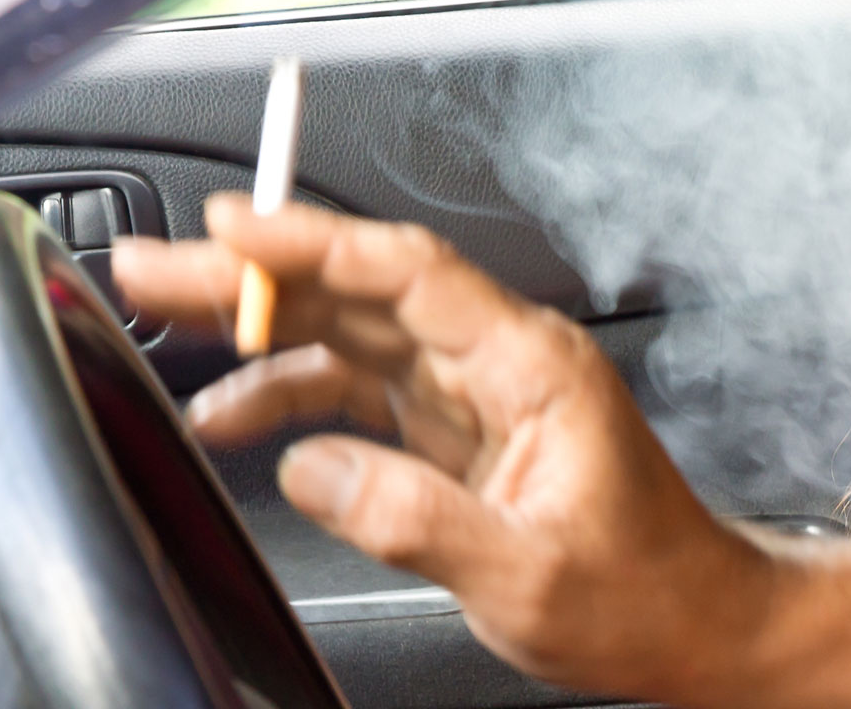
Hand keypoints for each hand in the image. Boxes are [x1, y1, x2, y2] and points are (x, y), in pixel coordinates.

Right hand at [113, 195, 772, 699]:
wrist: (690, 622)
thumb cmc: (642, 592)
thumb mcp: (528, 573)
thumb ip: (417, 518)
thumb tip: (317, 470)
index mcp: (533, 367)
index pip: (411, 275)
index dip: (316, 243)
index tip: (232, 229)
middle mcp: (502, 362)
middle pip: (364, 292)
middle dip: (257, 274)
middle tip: (159, 267)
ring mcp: (478, 393)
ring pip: (355, 333)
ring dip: (261, 328)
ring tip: (167, 328)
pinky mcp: (460, 430)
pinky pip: (365, 389)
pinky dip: (296, 393)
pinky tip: (236, 412)